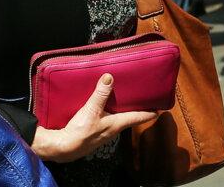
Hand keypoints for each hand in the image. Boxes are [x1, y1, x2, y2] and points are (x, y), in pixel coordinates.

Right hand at [31, 74, 157, 162]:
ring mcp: (104, 132)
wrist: (63, 147)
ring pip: (118, 119)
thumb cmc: (81, 132)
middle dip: (136, 108)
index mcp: (117, 124)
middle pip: (129, 118)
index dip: (149, 112)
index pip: (138, 117)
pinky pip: (106, 120)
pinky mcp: (94, 132)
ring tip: (124, 98)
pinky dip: (109, 112)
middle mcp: (113, 129)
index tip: (160, 107)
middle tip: (142, 97)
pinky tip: (104, 106)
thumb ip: (100, 94)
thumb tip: (110, 77)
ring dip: (122, 110)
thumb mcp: (91, 110)